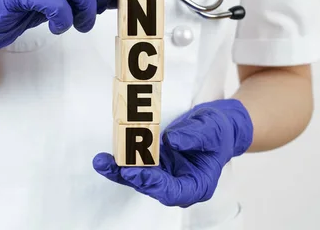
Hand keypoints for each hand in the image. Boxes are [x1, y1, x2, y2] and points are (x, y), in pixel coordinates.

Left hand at [93, 99, 252, 206]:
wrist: (216, 126)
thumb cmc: (218, 132)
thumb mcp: (211, 129)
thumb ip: (193, 136)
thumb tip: (171, 140)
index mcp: (197, 185)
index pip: (172, 192)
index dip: (152, 184)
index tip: (135, 173)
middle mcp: (178, 184)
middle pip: (151, 187)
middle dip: (129, 176)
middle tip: (110, 164)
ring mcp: (165, 175)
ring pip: (139, 178)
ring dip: (118, 171)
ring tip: (101, 161)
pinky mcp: (155, 164)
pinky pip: (135, 165)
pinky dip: (120, 162)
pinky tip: (106, 157)